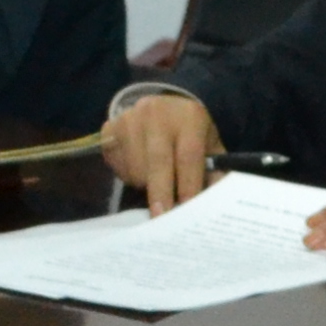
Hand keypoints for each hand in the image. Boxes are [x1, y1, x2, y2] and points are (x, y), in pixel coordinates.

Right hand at [101, 90, 219, 210]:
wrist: (160, 107)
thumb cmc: (188, 132)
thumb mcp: (208, 144)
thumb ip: (214, 171)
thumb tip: (216, 203)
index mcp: (189, 116)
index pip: (188, 156)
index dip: (188, 184)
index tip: (186, 209)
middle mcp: (157, 112)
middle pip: (158, 161)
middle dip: (160, 192)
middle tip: (161, 218)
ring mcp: (129, 118)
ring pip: (135, 166)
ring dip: (144, 184)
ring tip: (154, 180)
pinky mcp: (110, 128)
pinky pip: (116, 163)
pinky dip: (126, 174)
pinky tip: (136, 167)